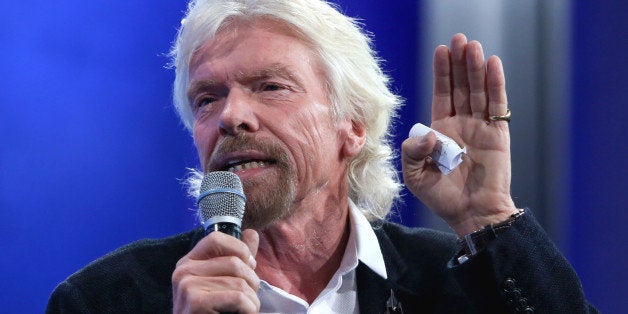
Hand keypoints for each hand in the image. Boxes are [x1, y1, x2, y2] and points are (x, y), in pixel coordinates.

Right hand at [172, 229, 259, 312]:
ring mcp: (186, 286)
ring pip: (239, 281)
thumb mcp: (226, 281)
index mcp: (188, 263)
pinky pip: (238, 297)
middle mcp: (182, 271)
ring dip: (252, 300)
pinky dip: (249, 309)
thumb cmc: (216, 311)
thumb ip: (237, 258)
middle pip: (234, 262)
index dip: (239, 249)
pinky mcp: (195, 302)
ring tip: (245, 310)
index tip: (249, 266)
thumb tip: (251, 232)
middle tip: (248, 298)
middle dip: (252, 282)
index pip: (216, 239)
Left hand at [401, 33, 518, 235]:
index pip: (442, 94)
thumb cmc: (441, 197)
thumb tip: (432, 132)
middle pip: (461, 87)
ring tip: (472, 45)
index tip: (441, 50)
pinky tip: (492, 64)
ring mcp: (481, 128)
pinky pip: (497, 105)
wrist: (472, 214)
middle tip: (458, 38)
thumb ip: (413, 151)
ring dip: (475, 68)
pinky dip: (496, 84)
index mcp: (441, 131)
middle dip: (459, 63)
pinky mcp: (498, 135)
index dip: (442, 73)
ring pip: (478, 91)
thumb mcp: (414, 175)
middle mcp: (461, 125)